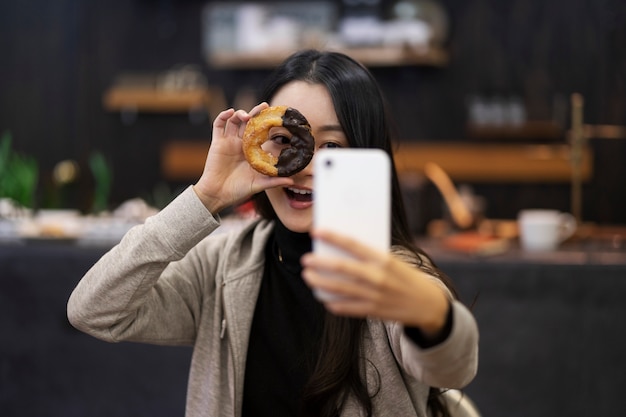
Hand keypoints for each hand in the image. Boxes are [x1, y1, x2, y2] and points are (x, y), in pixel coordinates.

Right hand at [193, 103, 293, 212]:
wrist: (217, 195)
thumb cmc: (237, 191)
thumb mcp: (258, 184)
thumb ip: (274, 181)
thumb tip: (291, 180)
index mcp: (251, 152)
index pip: (260, 133)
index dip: (266, 124)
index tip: (276, 117)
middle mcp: (240, 145)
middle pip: (248, 123)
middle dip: (255, 113)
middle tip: (264, 106)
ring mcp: (229, 142)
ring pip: (234, 121)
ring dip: (240, 114)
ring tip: (246, 115)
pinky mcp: (217, 143)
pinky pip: (218, 125)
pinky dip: (223, 116)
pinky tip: (230, 112)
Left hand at [301, 229, 449, 335]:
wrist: (428, 305)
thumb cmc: (407, 278)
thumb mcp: (394, 261)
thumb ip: (370, 256)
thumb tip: (342, 249)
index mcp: (384, 259)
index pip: (353, 245)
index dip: (333, 237)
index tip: (317, 232)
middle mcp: (378, 277)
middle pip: (341, 268)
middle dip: (320, 263)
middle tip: (306, 259)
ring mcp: (374, 296)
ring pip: (339, 289)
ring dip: (320, 282)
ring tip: (308, 276)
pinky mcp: (372, 311)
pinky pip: (346, 307)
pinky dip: (332, 302)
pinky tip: (323, 297)